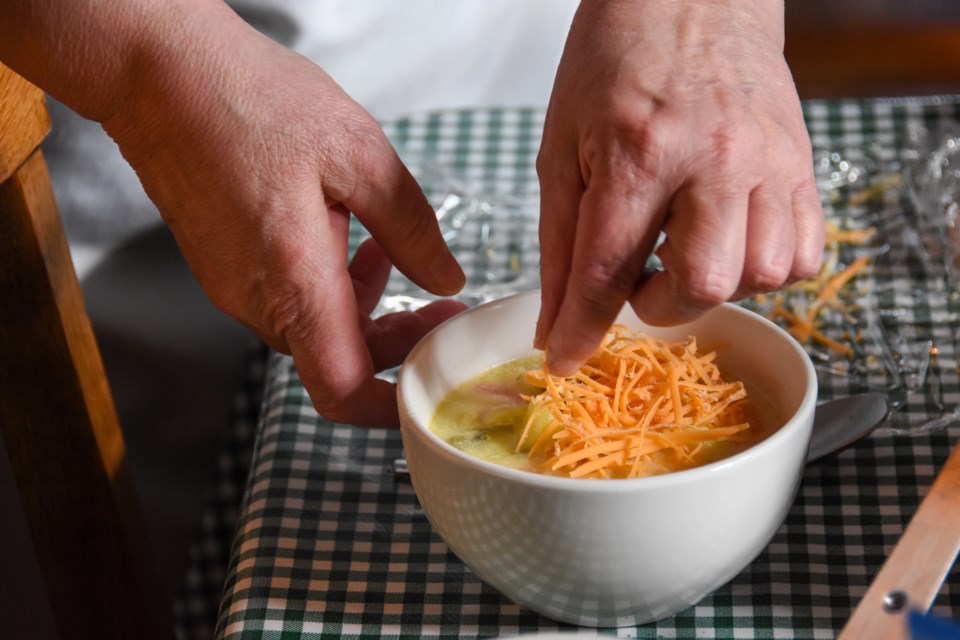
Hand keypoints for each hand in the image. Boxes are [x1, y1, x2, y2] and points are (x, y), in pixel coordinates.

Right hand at [92, 2, 464, 425]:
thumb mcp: (359, 154)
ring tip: (394, 251)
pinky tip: (347, 234)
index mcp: (295, 282)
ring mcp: (234, 286)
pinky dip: (327, 282)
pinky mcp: (223, 266)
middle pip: (336, 359)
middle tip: (439, 304)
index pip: (343, 390)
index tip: (431, 380)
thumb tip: (444, 278)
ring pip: (313, 326)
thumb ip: (411, 228)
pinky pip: (285, 297)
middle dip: (395, 339)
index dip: (391, 405)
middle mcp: (257, 299)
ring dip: (363, 304)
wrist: (159, 74)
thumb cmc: (251, 101)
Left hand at [535, 0, 823, 374]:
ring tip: (684, 250)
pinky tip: (727, 240)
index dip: (580, 328)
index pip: (607, 268)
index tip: (564, 360)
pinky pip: (803, 253)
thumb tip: (553, 321)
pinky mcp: (801, 164)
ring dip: (714, 286)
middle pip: (703, 283)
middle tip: (638, 279)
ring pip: (761, 275)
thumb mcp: (563, 145)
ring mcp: (768, 161)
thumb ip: (560, 241)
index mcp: (640, 149)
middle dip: (660, 305)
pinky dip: (764, 268)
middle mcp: (714, 158)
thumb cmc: (616, 61)